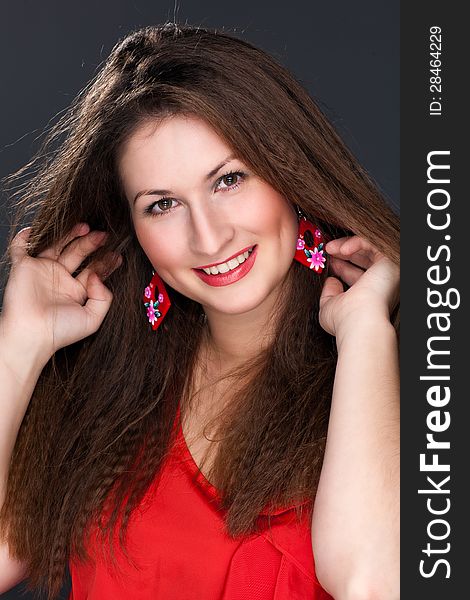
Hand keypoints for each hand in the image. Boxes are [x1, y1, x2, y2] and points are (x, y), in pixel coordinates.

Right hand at [1, 223, 122, 362]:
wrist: (31, 334)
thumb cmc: (59, 332)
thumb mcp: (93, 319)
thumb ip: (103, 297)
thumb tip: (99, 276)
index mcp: (76, 291)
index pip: (93, 269)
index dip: (105, 261)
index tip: (117, 254)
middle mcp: (60, 279)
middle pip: (78, 253)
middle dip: (91, 243)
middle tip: (103, 236)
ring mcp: (42, 271)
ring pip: (56, 245)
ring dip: (69, 234)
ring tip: (85, 226)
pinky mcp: (23, 267)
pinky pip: (20, 247)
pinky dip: (24, 237)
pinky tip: (36, 229)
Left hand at [318, 235, 398, 338]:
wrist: (359, 321)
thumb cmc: (345, 320)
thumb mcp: (330, 307)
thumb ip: (329, 293)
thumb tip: (331, 281)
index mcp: (370, 296)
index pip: (358, 276)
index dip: (342, 267)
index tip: (328, 263)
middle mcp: (381, 285)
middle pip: (364, 260)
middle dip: (343, 254)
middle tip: (328, 251)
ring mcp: (387, 273)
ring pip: (368, 249)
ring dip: (346, 245)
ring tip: (329, 248)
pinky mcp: (389, 262)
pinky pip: (372, 243)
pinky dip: (355, 242)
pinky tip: (340, 249)